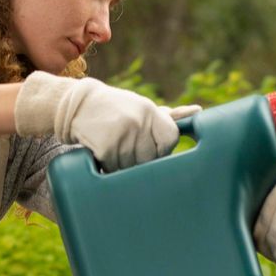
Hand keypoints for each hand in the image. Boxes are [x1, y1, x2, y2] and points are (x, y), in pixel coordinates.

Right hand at [15, 73, 181, 168]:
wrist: (77, 105)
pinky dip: (107, 167)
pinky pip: (114, 170)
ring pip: (132, 167)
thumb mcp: (141, 107)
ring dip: (122, 164)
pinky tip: (101, 151)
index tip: (149, 145)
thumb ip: (170, 115)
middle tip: (125, 145)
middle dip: (139, 158)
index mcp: (150, 110)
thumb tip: (198, 112)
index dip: (161, 147)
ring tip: (112, 146)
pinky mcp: (106, 146)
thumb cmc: (114, 109)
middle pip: (151, 158)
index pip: (171, 139)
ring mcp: (122, 134)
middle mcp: (139, 121)